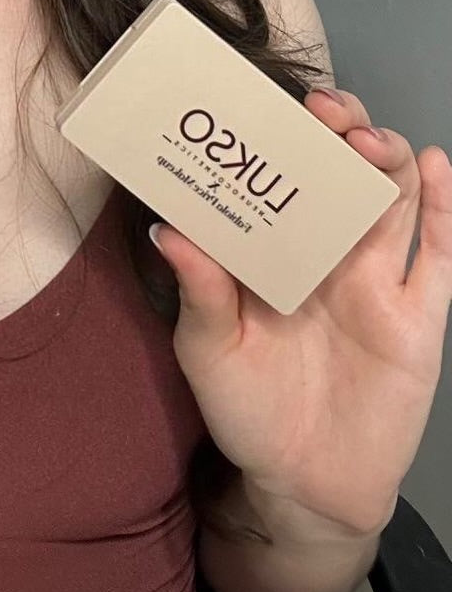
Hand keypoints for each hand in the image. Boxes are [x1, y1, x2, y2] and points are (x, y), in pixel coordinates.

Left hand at [150, 84, 451, 538]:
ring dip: (383, 156)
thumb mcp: (209, 350)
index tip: (265, 103)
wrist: (305, 488)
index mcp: (276, 248)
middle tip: (321, 108)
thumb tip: (166, 229)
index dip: (280, 135)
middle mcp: (329, 251)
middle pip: (343, 170)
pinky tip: (435, 163)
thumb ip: (200, 291)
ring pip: (392, 197)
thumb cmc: (247, 411)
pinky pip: (439, 253)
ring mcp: (378, 279)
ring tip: (364, 135)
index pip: (283, 175)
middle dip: (336, 129)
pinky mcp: (419, 316)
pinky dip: (445, 205)